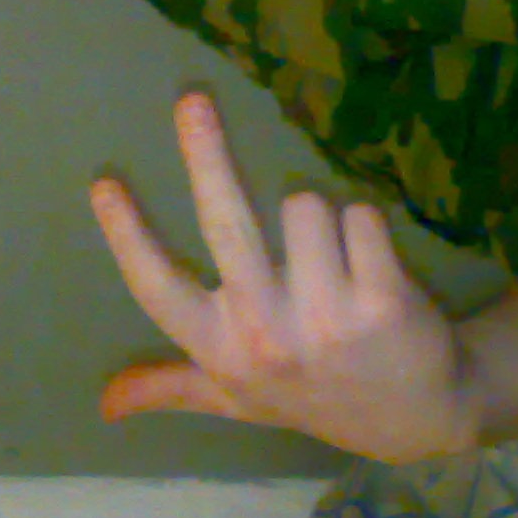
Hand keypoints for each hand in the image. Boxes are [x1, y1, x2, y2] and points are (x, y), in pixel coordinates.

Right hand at [88, 93, 477, 463]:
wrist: (416, 418)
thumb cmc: (316, 394)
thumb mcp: (240, 400)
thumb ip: (172, 386)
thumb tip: (102, 403)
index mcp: (224, 350)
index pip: (160, 290)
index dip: (128, 236)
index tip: (103, 183)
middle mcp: (268, 334)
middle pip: (225, 224)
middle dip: (204, 156)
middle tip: (192, 99)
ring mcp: (327, 318)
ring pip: (304, 205)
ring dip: (318, 216)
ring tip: (333, 259)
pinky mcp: (381, 299)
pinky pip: (359, 214)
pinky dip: (365, 224)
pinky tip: (372, 262)